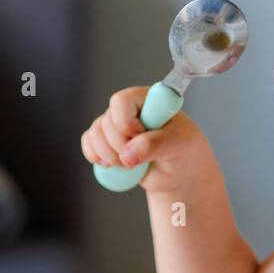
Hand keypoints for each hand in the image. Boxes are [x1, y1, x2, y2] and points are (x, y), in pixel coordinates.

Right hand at [81, 86, 220, 194]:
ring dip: (109, 155)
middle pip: (106, 122)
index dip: (125, 122)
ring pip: (95, 134)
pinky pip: (89, 144)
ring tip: (131, 165)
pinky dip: (96, 157)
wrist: (181, 173)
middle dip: (120, 146)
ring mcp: (117, 124)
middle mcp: (130, 108)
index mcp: (149, 99)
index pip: (122, 101)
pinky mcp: (107, 140)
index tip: (139, 137)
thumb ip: (154, 145)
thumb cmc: (185, 151)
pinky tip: (113, 165)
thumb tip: (127, 154)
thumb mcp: (178, 145)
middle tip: (141, 159)